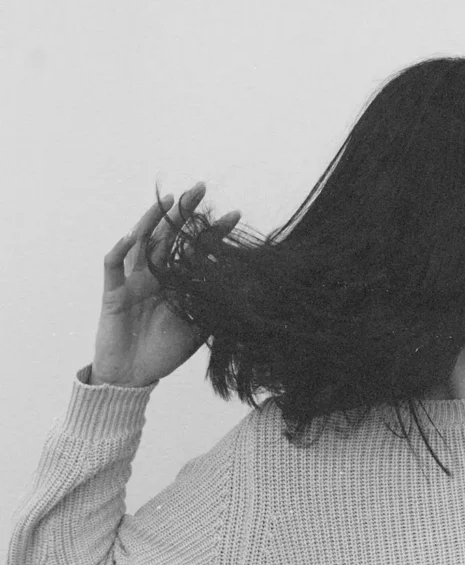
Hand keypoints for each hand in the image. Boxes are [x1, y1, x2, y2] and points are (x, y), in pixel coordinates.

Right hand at [91, 183, 240, 387]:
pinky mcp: (112, 295)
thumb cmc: (166, 351)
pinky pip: (112, 269)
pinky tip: (129, 236)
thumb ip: (218, 306)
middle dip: (184, 212)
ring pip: (141, 243)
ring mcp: (133, 282)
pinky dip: (118, 251)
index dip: (215, 231)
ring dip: (153, 219)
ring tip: (169, 200)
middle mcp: (155, 275)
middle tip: (201, 188)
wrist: (134, 376)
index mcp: (177, 281)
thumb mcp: (200, 327)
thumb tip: (253, 289)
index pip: (197, 248)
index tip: (238, 214)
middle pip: (169, 235)